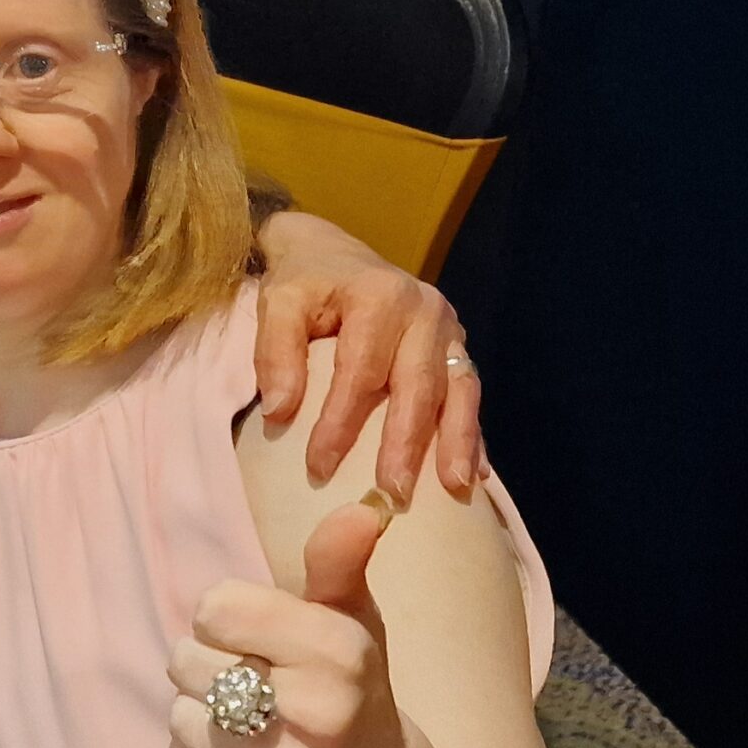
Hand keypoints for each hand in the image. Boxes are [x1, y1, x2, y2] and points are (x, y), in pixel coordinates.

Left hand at [169, 496, 408, 747]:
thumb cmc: (346, 678)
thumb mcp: (347, 613)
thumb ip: (338, 560)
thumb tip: (359, 507)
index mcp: (339, 651)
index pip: (214, 608)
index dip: (223, 617)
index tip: (256, 635)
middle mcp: (324, 715)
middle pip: (187, 662)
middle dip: (205, 664)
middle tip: (250, 679)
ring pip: (181, 721)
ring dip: (197, 715)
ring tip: (244, 720)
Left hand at [251, 211, 480, 501]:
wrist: (334, 252)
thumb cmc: (304, 282)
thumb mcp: (278, 302)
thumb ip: (274, 352)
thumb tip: (279, 412)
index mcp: (380, 296)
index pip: (361, 370)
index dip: (341, 421)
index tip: (320, 467)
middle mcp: (425, 311)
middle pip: (419, 385)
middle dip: (408, 444)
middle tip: (394, 494)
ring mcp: (449, 330)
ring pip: (459, 391)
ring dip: (457, 443)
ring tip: (453, 489)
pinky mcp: (459, 348)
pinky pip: (469, 394)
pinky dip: (472, 435)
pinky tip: (472, 474)